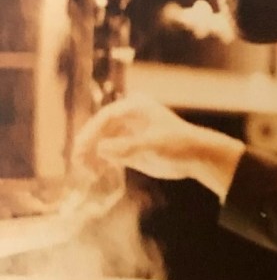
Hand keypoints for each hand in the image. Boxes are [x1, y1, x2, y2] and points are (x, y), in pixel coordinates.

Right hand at [71, 95, 244, 201]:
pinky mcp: (128, 148)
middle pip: (100, 129)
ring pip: (101, 142)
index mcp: (135, 107)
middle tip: (77, 160)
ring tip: (86, 170)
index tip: (81, 146)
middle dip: (87, 144)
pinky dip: (99, 162)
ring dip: (91, 155)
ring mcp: (127, 133)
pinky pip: (107, 153)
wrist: (196, 157)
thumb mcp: (154, 144)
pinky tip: (95, 172)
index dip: (91, 131)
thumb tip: (100, 148)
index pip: (106, 116)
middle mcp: (128, 117)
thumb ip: (128, 146)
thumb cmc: (179, 143)